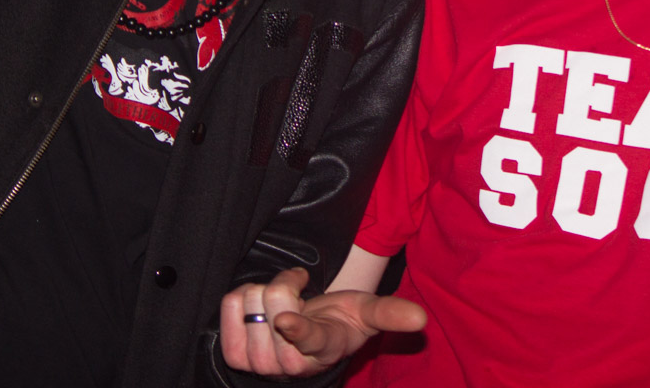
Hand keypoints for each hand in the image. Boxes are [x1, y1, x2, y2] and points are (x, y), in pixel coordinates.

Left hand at [219, 267, 426, 377]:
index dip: (297, 330)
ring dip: (264, 292)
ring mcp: (260, 362)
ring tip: (280, 303)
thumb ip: (390, 313)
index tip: (288, 320)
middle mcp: (290, 363)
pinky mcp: (235, 355)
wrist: (309, 336)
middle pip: (275, 306)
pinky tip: (258, 307)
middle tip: (298, 296)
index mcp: (325, 349)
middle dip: (286, 286)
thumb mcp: (367, 313)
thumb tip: (421, 319)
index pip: (308, 340)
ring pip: (250, 303)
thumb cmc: (340, 320)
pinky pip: (228, 307)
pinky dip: (241, 296)